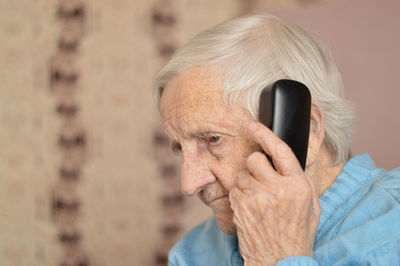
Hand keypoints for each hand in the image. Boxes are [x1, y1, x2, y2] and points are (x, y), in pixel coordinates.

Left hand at [229, 122, 320, 265]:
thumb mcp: (311, 204)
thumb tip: (285, 159)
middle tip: (261, 177)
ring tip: (259, 198)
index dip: (264, 133)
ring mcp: (255, 198)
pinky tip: (251, 207)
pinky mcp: (240, 207)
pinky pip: (235, 189)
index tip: (252, 125)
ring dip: (248, 181)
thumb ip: (298, 179)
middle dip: (256, 164)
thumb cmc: (297, 232)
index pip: (279, 150)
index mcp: (297, 185)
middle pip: (255, 159)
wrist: (279, 259)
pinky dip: (241, 194)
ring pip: (242, 174)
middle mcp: (276, 188)